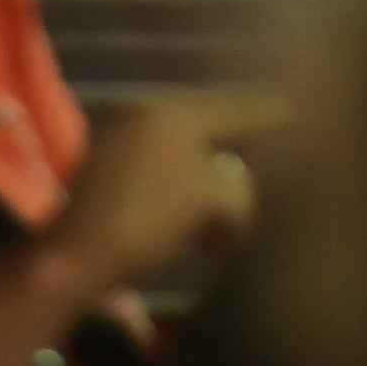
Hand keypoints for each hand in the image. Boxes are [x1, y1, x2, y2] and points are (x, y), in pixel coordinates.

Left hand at [49, 93, 276, 293]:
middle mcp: (145, 116)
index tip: (293, 111)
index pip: (232, 106)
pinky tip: (195, 218)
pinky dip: (183, 190)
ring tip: (233, 201)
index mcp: (172, 113)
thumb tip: (238, 194)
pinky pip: (160, 171)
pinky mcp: (105, 174)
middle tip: (263, 152)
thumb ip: (240, 191)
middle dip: (236, 144)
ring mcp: (121, 143)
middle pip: (205, 124)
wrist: (73, 259)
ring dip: (210, 175)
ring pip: (181, 151)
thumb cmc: (146, 221)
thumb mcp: (212, 201)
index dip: (265, 113)